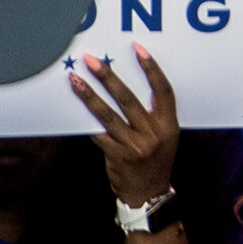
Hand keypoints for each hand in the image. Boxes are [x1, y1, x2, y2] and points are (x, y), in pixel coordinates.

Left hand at [69, 43, 180, 206]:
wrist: (149, 194)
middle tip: (92, 61)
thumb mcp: (164, 137)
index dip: (151, 68)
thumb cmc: (155, 160)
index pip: (162, 90)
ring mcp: (135, 146)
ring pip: (108, 114)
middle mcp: (154, 134)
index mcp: (169, 125)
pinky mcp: (118, 156)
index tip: (137, 49)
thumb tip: (123, 87)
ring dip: (89, 95)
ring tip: (75, 79)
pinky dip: (86, 120)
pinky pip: (98, 133)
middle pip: (129, 99)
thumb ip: (151, 115)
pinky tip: (73, 106)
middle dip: (108, 77)